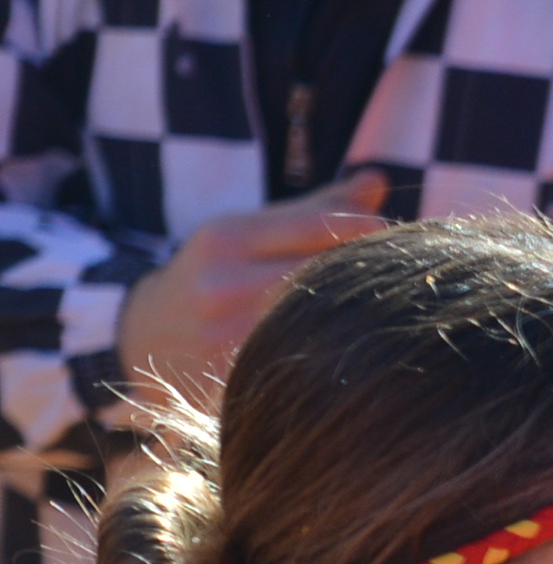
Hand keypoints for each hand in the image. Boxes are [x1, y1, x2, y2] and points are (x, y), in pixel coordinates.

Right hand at [118, 174, 388, 403]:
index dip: (372, 232)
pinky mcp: (234, 384)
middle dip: (370, 273)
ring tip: (382, 313)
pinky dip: (338, 359)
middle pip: (327, 275)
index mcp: (226, 239)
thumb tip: (379, 179)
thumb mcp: (248, 232)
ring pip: (323, 324)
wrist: (143, 339)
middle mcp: (223, 287)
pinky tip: (352, 353)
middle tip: (398, 278)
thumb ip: (316, 209)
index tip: (394, 240)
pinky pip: (308, 368)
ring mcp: (226, 340)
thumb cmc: (215, 276)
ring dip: (362, 318)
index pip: (323, 226)